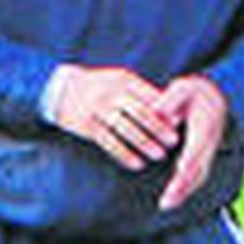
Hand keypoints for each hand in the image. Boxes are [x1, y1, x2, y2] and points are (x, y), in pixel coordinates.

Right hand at [52, 66, 181, 171]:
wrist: (63, 89)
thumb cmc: (101, 86)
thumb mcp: (121, 80)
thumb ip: (143, 93)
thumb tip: (173, 112)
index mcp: (124, 80)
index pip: (149, 96)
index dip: (166, 111)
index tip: (180, 124)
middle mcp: (111, 93)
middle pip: (140, 112)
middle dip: (159, 128)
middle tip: (174, 142)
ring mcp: (98, 110)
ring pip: (125, 128)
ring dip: (145, 143)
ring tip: (160, 155)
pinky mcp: (88, 125)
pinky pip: (109, 142)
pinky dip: (124, 154)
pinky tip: (137, 164)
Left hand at [153, 75, 229, 210]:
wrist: (213, 98)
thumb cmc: (194, 92)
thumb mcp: (183, 88)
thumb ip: (171, 100)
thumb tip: (161, 115)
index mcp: (205, 125)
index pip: (198, 145)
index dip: (191, 159)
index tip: (181, 170)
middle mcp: (209, 143)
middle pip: (199, 167)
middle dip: (183, 185)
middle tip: (167, 199)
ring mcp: (208, 152)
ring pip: (199, 176)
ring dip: (183, 192)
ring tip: (166, 204)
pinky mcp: (204, 159)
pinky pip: (198, 177)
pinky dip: (186, 190)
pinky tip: (172, 199)